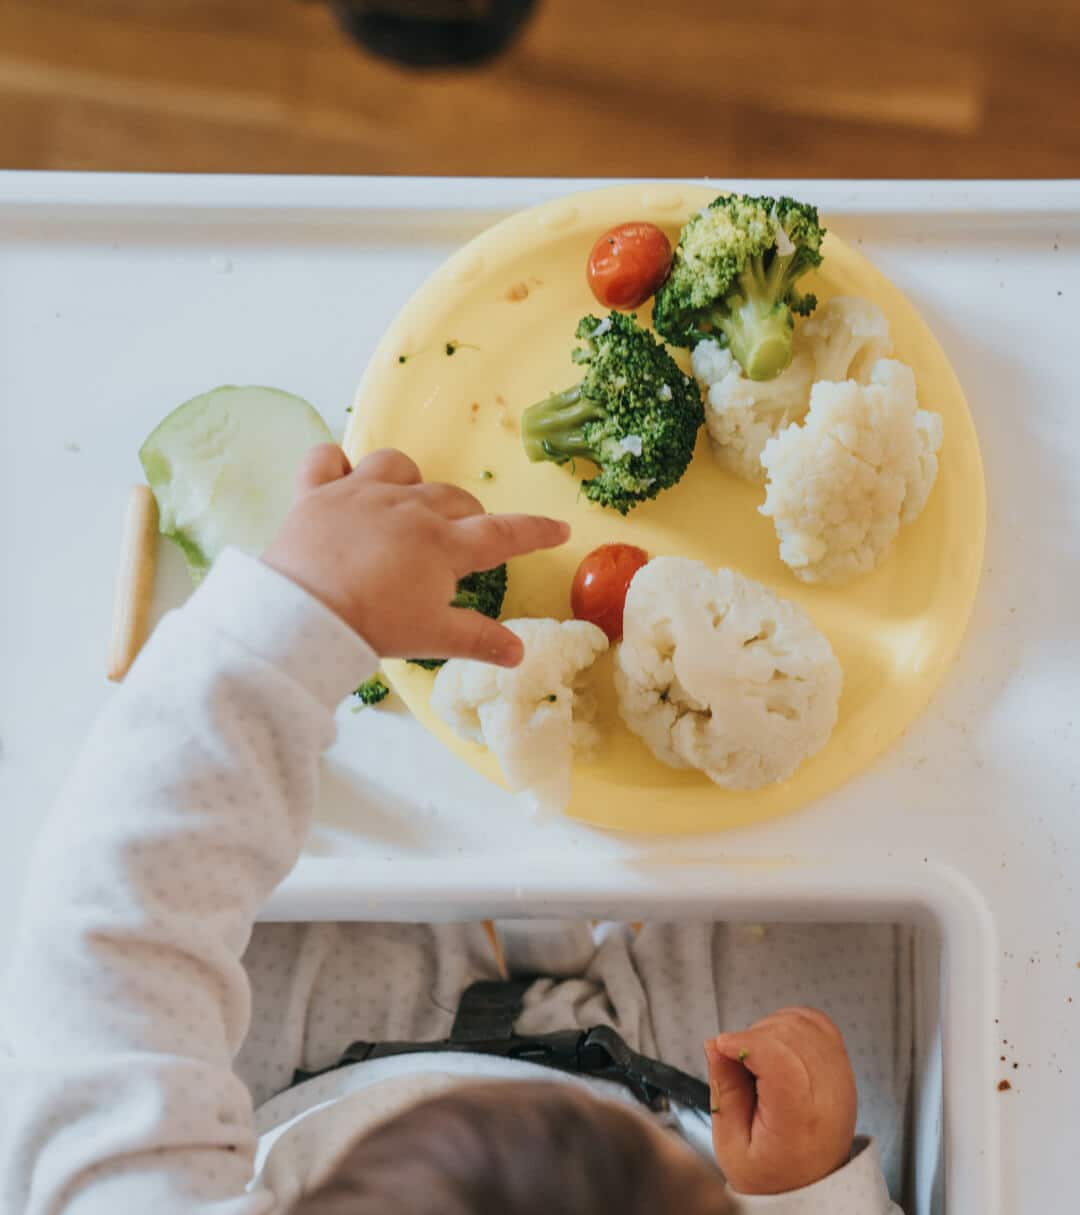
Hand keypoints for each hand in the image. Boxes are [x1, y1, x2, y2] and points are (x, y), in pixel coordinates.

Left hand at [263, 445, 569, 665]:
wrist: (304, 613)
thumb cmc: (375, 625)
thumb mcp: (433, 637)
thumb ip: (479, 640)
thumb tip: (519, 653)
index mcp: (443, 544)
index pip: (503, 533)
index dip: (535, 531)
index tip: (560, 528)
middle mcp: (407, 507)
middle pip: (452, 498)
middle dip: (467, 515)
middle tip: (463, 540)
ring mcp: (360, 493)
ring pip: (396, 466)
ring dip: (410, 480)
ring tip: (407, 502)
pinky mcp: (315, 493)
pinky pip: (325, 458)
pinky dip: (333, 464)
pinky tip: (339, 477)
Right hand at [705, 1006, 856, 1195]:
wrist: (809, 1184)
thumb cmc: (770, 1170)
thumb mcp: (732, 1146)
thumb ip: (723, 1092)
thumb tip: (714, 1045)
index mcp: (799, 1120)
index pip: (782, 1062)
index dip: (747, 1043)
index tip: (722, 1046)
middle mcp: (828, 1095)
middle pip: (789, 1036)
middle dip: (753, 1036)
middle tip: (736, 1060)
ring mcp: (840, 1078)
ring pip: (802, 1023)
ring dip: (771, 1028)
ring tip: (756, 1056)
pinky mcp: (842, 1067)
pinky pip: (818, 1024)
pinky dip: (792, 1022)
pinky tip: (775, 1042)